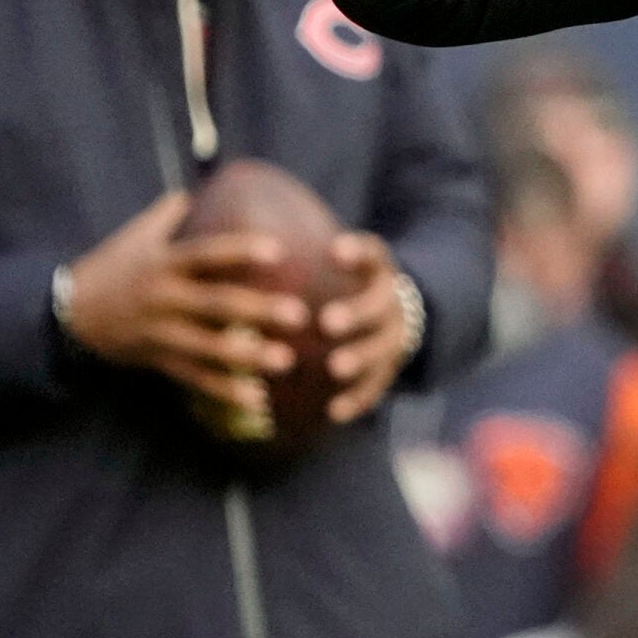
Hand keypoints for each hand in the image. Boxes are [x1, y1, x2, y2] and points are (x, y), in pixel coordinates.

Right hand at [64, 189, 305, 415]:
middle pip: (215, 304)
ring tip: (286, 360)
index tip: (278, 250)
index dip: (240, 250)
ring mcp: (160, 333)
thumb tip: (208, 181)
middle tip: (300, 314)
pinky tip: (258, 399)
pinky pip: (194, 378)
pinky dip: (225, 390)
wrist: (66, 314)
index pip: (206, 253)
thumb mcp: (136, 235)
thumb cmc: (112, 267)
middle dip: (258, 310)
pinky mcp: (158, 360)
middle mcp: (163, 298)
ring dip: (247, 356)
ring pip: (207, 347)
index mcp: (164, 263)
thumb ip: (171, 211)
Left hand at [320, 233, 413, 423]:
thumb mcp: (338, 265)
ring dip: (359, 356)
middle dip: (355, 313)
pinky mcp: (390, 369)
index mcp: (377, 272)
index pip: (374, 254)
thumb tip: (243, 226)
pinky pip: (377, 387)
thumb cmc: (343, 287)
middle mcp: (390, 302)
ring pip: (382, 348)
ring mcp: (394, 337)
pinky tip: (334, 411)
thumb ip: (304, 254)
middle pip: (379, 305)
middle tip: (327, 322)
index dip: (358, 252)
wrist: (395, 316)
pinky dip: (357, 398)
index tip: (334, 251)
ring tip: (335, 366)